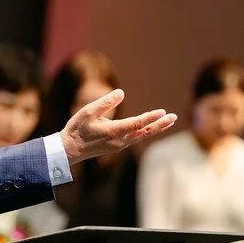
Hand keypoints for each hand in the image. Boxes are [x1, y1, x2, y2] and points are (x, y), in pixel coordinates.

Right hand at [60, 89, 176, 164]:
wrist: (69, 150)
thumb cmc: (77, 129)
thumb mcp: (89, 111)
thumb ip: (106, 102)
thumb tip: (121, 92)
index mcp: (113, 132)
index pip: (137, 124)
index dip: (150, 118)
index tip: (162, 112)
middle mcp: (120, 141)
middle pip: (144, 132)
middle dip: (160, 125)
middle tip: (174, 117)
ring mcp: (120, 145)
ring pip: (142, 136)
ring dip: (155, 128)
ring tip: (168, 121)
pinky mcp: (117, 146)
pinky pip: (136, 138)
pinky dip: (146, 131)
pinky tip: (151, 127)